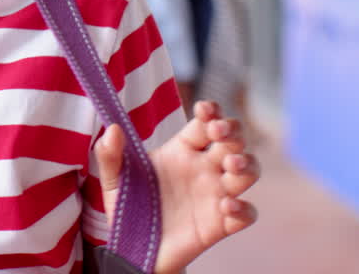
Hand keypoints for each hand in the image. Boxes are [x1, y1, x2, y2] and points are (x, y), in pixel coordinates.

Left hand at [96, 101, 258, 273]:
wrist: (134, 248)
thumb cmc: (129, 208)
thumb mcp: (113, 181)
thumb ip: (110, 155)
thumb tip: (112, 129)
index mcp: (182, 151)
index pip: (205, 123)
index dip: (211, 112)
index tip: (204, 109)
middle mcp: (204, 169)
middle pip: (234, 140)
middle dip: (233, 131)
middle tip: (219, 132)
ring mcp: (215, 195)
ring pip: (248, 171)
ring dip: (247, 163)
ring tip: (231, 164)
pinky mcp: (221, 224)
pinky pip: (246, 214)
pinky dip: (243, 208)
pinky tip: (226, 206)